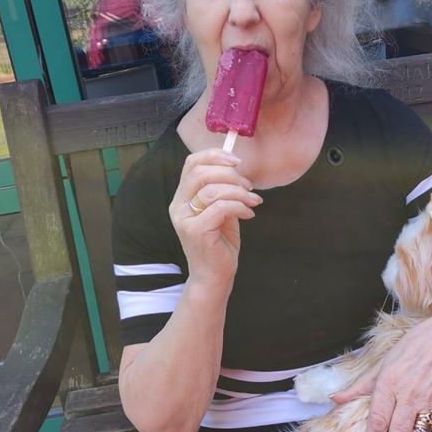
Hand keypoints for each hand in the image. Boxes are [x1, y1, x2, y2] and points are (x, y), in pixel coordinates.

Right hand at [169, 148, 262, 286]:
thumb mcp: (222, 210)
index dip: (214, 156)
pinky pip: (221, 208)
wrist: (215, 276)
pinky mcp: (196, 231)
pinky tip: (249, 214)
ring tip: (252, 201)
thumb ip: (223, 190)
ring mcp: (185, 219)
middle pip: (200, 173)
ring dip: (239, 192)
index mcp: (182, 197)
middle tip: (248, 186)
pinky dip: (239, 207)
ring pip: (212, 190)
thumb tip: (237, 167)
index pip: (192, 164)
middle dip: (229, 174)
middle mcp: (178, 206)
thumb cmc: (220, 243)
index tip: (237, 161)